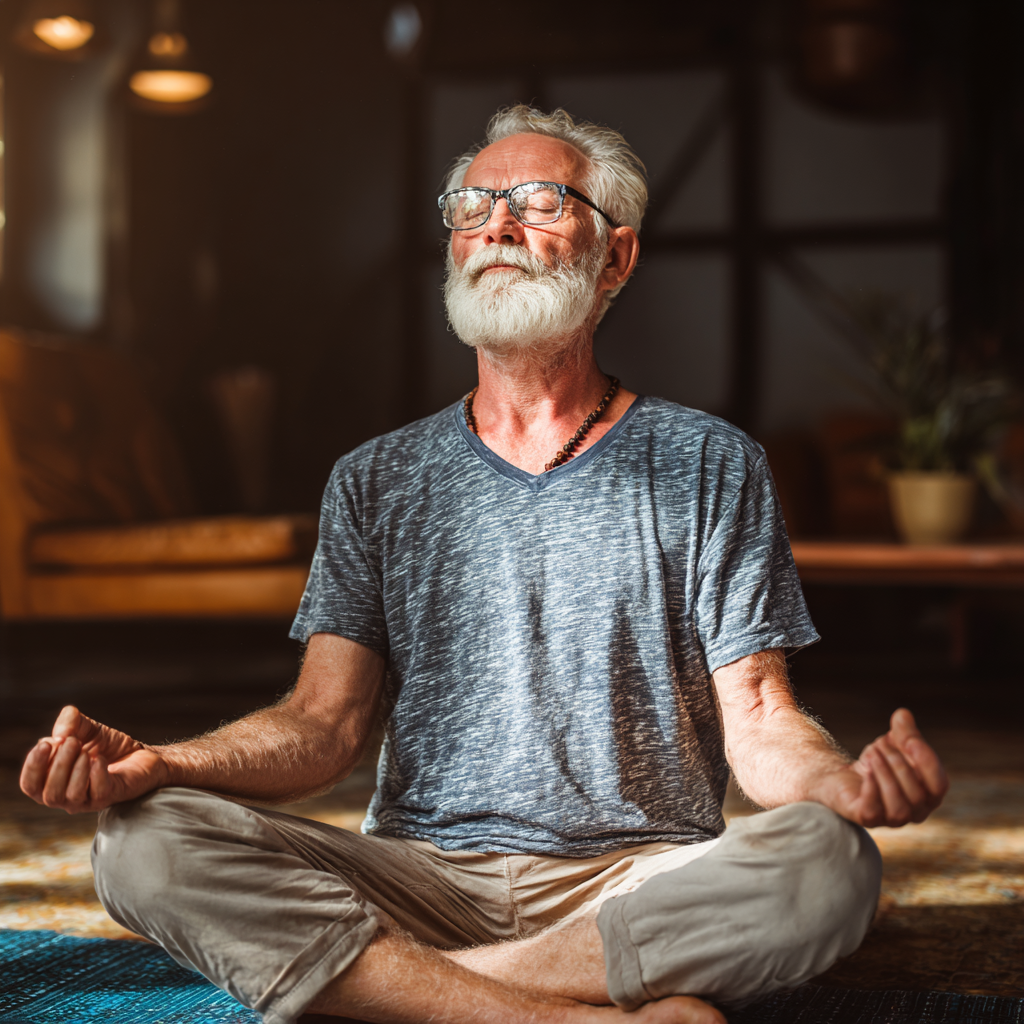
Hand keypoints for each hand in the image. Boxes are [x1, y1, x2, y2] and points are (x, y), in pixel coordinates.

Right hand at [20, 705, 167, 813]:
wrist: (141, 752)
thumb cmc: (107, 745)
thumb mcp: (86, 728)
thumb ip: (70, 722)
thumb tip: (60, 734)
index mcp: (52, 781)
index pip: (30, 785)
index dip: (33, 766)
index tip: (46, 743)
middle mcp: (66, 796)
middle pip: (49, 794)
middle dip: (57, 766)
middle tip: (72, 742)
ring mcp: (88, 800)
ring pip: (70, 797)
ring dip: (75, 771)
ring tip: (86, 751)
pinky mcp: (110, 798)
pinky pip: (98, 793)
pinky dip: (96, 775)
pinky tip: (100, 759)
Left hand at [812, 708, 947, 827]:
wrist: (841, 775)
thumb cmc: (876, 761)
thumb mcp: (893, 742)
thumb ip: (903, 731)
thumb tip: (903, 714)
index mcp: (929, 794)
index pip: (939, 785)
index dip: (927, 762)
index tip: (910, 740)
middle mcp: (915, 813)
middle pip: (917, 794)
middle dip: (898, 763)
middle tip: (880, 744)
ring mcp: (891, 820)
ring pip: (899, 807)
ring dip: (885, 775)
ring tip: (871, 753)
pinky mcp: (866, 818)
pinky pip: (873, 811)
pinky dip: (871, 788)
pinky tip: (865, 770)